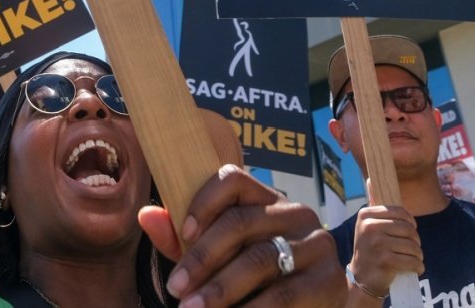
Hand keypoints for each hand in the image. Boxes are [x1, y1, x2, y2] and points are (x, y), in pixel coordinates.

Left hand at [138, 164, 345, 306]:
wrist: (314, 304)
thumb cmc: (257, 276)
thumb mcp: (220, 255)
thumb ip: (185, 239)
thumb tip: (146, 215)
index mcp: (266, 199)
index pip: (233, 179)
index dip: (204, 201)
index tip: (183, 232)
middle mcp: (295, 213)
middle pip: (241, 223)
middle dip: (202, 259)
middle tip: (175, 289)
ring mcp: (315, 245)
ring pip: (260, 260)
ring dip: (220, 289)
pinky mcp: (327, 281)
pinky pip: (283, 295)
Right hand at [348, 179, 421, 299]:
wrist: (362, 278)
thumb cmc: (370, 248)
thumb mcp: (367, 225)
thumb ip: (373, 202)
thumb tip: (371, 178)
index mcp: (365, 215)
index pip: (400, 213)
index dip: (410, 223)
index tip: (409, 231)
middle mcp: (369, 228)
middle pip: (409, 229)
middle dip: (415, 241)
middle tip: (410, 249)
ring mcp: (377, 244)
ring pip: (413, 246)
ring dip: (417, 255)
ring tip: (411, 259)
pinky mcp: (385, 261)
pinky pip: (413, 261)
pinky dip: (417, 267)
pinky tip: (413, 268)